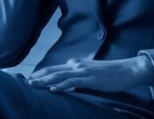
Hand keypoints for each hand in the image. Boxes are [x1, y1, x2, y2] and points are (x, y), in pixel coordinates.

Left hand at [27, 56, 153, 92]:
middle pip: (53, 70)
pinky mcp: (90, 78)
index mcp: (76, 64)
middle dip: (38, 76)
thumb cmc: (112, 74)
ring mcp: (83, 71)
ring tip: (34, 84)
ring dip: (45, 80)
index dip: (42, 73)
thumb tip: (68, 82)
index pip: (55, 68)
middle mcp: (77, 65)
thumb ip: (80, 77)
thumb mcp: (92, 74)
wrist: (128, 70)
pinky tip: (53, 89)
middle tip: (26, 81)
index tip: (31, 78)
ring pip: (59, 75)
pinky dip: (61, 85)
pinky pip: (73, 82)